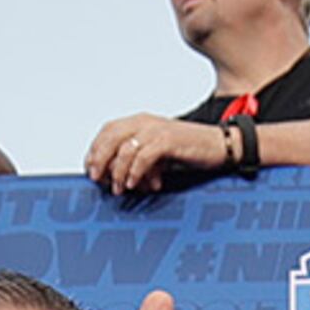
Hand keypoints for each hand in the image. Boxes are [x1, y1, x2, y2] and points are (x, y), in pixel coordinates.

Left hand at [84, 110, 219, 196]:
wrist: (219, 145)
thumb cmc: (190, 150)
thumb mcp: (158, 154)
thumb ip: (139, 161)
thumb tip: (120, 178)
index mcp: (140, 121)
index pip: (108, 130)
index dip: (96, 149)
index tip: (90, 167)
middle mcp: (145, 122)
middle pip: (111, 137)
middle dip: (100, 159)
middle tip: (96, 178)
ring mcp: (157, 130)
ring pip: (125, 148)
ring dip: (118, 171)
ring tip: (118, 188)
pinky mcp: (168, 141)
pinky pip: (144, 156)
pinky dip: (136, 172)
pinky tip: (134, 183)